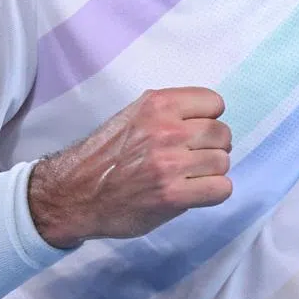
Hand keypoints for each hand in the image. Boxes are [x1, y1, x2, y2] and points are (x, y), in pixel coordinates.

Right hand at [27, 87, 232, 246]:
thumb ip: (170, 112)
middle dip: (212, 146)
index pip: (214, 102)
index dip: (209, 118)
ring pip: (223, 162)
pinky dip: (212, 193)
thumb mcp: (134, 115)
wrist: (75, 193)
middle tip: (193, 157)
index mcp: (158, 104)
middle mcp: (166, 130)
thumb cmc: (106, 155)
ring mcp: (170, 163)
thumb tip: (209, 119)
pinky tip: (193, 192)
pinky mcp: (173, 195)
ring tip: (189, 177)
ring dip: (211, 172)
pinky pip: (221, 189)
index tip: (196, 131)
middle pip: (222, 133)